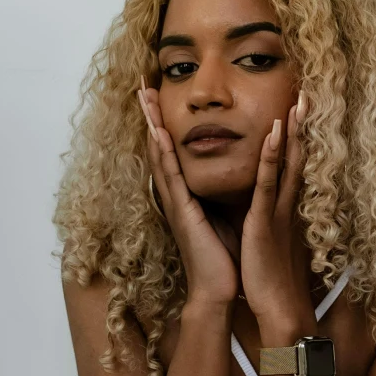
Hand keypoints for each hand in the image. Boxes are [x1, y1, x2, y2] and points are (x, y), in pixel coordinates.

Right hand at [138, 89, 241, 311]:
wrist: (219, 290)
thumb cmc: (224, 256)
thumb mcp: (224, 215)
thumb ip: (221, 194)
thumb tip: (232, 171)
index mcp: (187, 194)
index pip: (172, 151)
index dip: (164, 123)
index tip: (160, 95)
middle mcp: (176, 195)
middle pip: (159, 147)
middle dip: (151, 116)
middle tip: (142, 85)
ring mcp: (176, 203)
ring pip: (160, 156)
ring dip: (152, 125)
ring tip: (145, 97)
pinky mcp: (183, 213)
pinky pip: (173, 178)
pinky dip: (164, 154)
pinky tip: (158, 133)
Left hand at [239, 91, 312, 342]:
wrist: (280, 310)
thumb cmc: (274, 283)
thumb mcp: (273, 248)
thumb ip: (274, 229)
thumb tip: (271, 220)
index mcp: (285, 212)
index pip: (294, 168)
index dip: (298, 141)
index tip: (300, 115)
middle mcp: (287, 206)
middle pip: (298, 158)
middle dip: (302, 128)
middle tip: (307, 96)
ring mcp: (279, 211)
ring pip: (288, 164)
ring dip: (292, 132)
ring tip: (297, 103)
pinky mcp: (265, 220)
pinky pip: (269, 182)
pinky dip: (273, 157)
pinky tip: (276, 134)